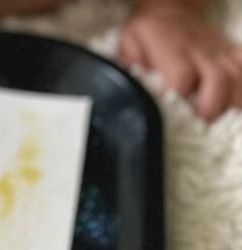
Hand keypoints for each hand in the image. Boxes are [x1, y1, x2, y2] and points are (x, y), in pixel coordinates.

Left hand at [120, 0, 241, 120]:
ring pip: (238, 79)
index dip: (180, 101)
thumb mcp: (129, 43)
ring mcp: (221, 52)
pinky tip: (233, 107)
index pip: (182, 78)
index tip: (174, 119)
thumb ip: (129, 65)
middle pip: (218, 80)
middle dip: (211, 108)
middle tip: (200, 126)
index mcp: (172, 51)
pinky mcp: (233, 54)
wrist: (172, 12)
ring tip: (219, 121)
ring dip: (232, 104)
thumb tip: (130, 89)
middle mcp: (201, 51)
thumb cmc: (147, 35)